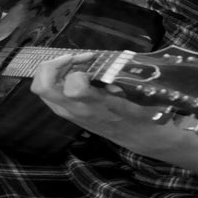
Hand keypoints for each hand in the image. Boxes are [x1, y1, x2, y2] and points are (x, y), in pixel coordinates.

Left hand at [31, 53, 197, 144]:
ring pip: (45, 92)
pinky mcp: (75, 115)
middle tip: (77, 56)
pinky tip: (85, 73)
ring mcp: (75, 115)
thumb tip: (116, 59)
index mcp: (100, 107)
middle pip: (43, 87)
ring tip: (80, 62)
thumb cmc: (154, 115)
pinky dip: (62, 79)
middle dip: (53, 64)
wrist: (154, 141)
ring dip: (57, 71)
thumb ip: (128, 77)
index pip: (72, 87)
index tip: (94, 58)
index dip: (77, 67)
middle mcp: (81, 113)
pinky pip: (55, 95)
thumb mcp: (148, 93)